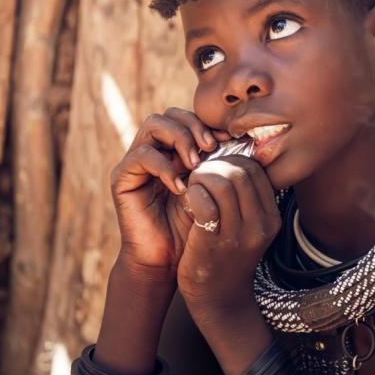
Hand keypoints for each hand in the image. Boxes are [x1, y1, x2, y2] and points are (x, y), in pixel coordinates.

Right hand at [110, 107, 230, 276]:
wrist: (171, 260)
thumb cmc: (199, 225)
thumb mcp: (218, 190)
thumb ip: (227, 165)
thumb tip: (251, 139)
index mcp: (181, 150)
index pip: (193, 119)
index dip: (212, 124)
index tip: (232, 138)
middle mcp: (158, 150)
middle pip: (172, 113)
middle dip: (195, 125)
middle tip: (212, 146)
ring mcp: (138, 161)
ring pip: (154, 124)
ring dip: (180, 138)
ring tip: (196, 163)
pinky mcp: (123, 177)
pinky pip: (141, 155)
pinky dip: (164, 166)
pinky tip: (180, 187)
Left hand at [176, 155, 281, 316]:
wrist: (218, 299)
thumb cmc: (228, 255)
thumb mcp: (248, 227)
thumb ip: (246, 198)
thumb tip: (231, 161)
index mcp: (272, 217)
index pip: (255, 169)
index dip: (231, 160)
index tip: (215, 168)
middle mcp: (260, 225)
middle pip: (240, 172)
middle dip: (215, 165)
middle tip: (199, 174)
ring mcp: (238, 235)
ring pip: (222, 183)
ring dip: (201, 177)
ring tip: (192, 185)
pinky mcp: (213, 243)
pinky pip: (204, 203)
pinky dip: (192, 194)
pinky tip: (187, 200)